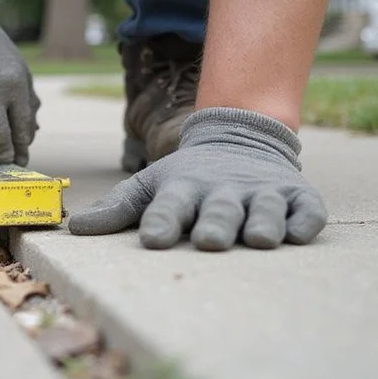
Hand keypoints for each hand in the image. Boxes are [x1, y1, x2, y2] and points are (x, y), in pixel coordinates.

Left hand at [68, 107, 326, 249]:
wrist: (241, 138)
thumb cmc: (188, 178)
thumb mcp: (150, 185)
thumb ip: (116, 208)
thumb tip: (72, 229)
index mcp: (184, 189)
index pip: (168, 205)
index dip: (161, 220)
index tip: (154, 238)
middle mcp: (223, 190)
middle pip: (218, 208)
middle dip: (214, 224)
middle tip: (209, 241)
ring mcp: (262, 191)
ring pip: (263, 208)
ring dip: (261, 221)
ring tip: (257, 238)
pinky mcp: (297, 196)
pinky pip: (305, 209)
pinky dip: (304, 219)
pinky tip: (299, 231)